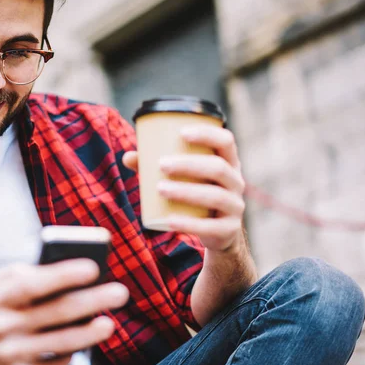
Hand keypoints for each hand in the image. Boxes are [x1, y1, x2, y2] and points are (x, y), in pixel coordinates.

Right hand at [0, 259, 128, 364]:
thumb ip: (21, 274)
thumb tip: (64, 268)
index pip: (36, 282)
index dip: (66, 274)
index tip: (94, 267)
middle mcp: (4, 324)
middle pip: (58, 311)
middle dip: (94, 301)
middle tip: (121, 293)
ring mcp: (12, 353)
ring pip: (62, 342)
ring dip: (91, 333)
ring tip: (110, 324)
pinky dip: (72, 355)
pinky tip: (84, 344)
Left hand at [123, 125, 245, 251]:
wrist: (218, 232)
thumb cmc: (196, 194)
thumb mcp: (183, 178)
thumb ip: (157, 167)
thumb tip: (128, 157)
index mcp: (229, 162)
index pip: (226, 141)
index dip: (208, 133)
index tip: (182, 132)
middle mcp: (237, 182)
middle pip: (218, 168)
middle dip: (189, 164)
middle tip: (161, 164)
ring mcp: (235, 206)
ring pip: (215, 196)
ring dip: (187, 191)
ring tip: (160, 189)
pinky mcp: (229, 229)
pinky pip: (211, 227)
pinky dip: (189, 224)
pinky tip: (170, 221)